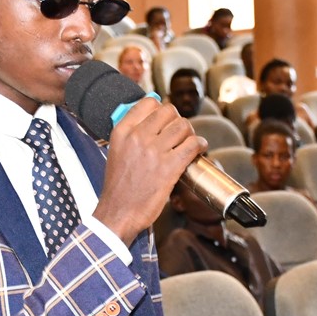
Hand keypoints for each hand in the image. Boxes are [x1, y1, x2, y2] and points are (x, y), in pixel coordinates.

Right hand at [93, 99, 205, 245]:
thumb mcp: (116, 152)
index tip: (165, 119)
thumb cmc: (118, 188)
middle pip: (169, 111)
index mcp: (122, 132)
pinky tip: (199, 149)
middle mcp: (138, 137)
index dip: (161, 109)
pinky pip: (193, 144)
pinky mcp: (170, 167)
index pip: (148, 103)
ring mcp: (155, 151)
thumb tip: (150, 121)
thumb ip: (130, 135)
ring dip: (190, 133)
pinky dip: (200, 144)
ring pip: (183, 126)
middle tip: (179, 133)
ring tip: (189, 142)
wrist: (118, 213)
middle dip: (177, 120)